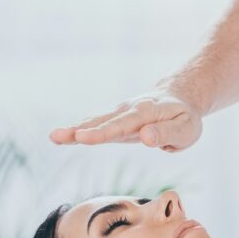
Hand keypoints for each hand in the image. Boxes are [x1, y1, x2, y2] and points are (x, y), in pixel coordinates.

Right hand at [49, 89, 203, 151]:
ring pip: (95, 122)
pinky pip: (97, 125)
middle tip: (56, 136)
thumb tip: (145, 138)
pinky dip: (80, 131)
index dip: (101, 132)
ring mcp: (120, 115)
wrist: (179, 99)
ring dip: (74, 130)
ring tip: (54, 137)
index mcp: (144, 113)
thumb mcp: (185, 129)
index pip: (120, 125)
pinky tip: (64, 138)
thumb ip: (166, 134)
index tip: (83, 139)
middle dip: (79, 131)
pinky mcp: (117, 121)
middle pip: (101, 122)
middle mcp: (128, 111)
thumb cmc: (184, 117)